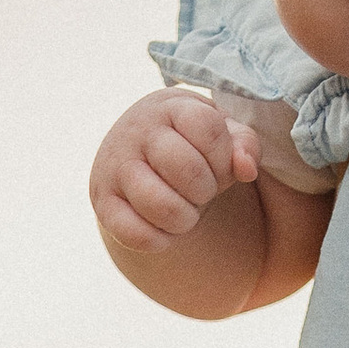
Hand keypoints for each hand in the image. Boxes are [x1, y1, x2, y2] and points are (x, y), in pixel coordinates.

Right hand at [91, 87, 260, 249]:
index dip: (223, 157)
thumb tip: (246, 168)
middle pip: (189, 170)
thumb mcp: (221, 136)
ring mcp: (114, 166)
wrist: (137, 158)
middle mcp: (136, 130)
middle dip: (206, 190)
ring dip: (185, 220)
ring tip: (183, 212)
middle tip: (199, 190)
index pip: (208, 129)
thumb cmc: (190, 145)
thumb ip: (244, 145)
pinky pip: (136, 234)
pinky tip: (162, 229)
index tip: (215, 163)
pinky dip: (159, 241)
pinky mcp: (102, 202)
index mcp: (170, 107)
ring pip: (163, 206)